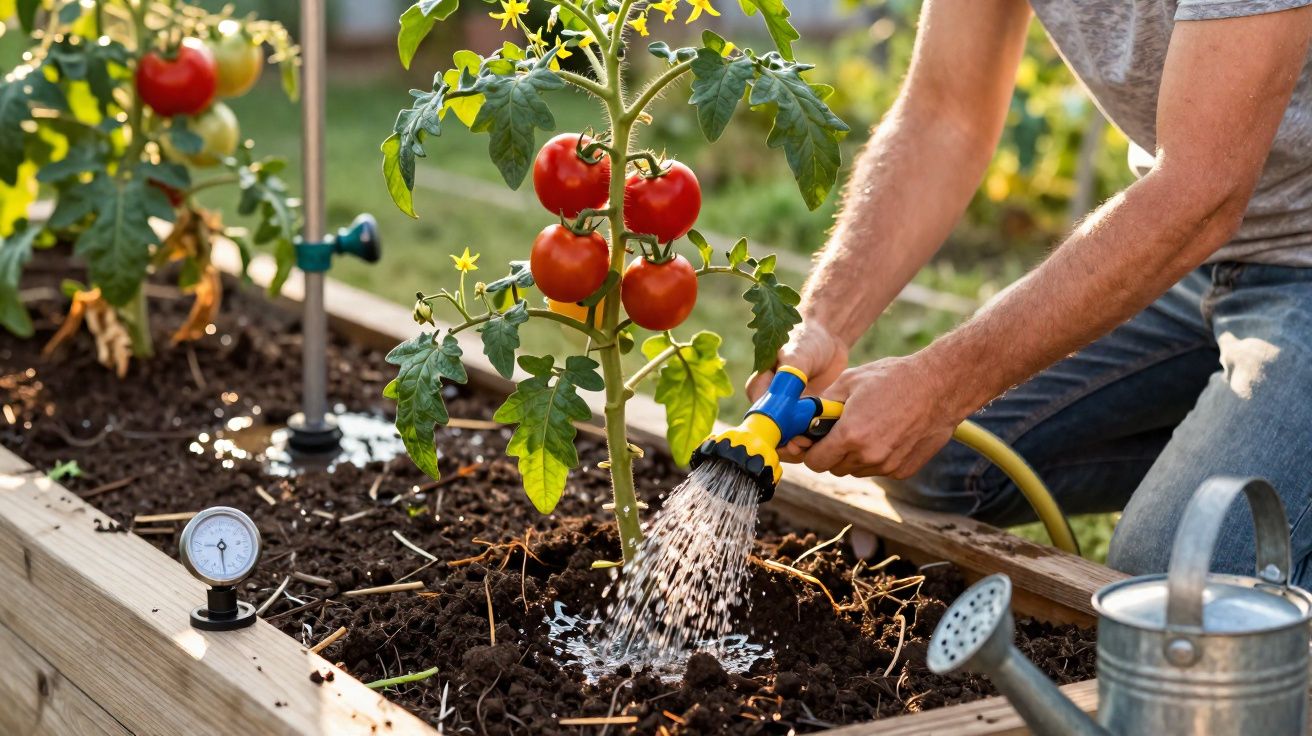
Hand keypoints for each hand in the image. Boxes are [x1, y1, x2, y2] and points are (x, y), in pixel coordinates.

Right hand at [747, 321, 848, 461]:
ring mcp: (791, 408)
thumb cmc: (806, 338)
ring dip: (803, 442)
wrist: (828, 335)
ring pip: (792, 434)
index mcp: (761, 387)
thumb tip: (782, 399)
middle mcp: (772, 401)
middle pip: (775, 430)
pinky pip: (809, 430)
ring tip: (815, 444)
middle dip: (787, 441)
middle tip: (802, 445)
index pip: (761, 414)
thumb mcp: (796, 354)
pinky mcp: (808, 412)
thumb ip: (788, 376)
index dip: (772, 429)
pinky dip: (816, 436)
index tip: (787, 437)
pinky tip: (827, 438)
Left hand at [798, 355, 966, 478]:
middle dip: (831, 452)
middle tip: (840, 431)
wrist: (940, 386)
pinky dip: (875, 457)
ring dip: (853, 456)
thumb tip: (803, 418)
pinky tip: (886, 434)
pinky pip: (877, 469)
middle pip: (833, 468)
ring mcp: (887, 466)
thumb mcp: (849, 381)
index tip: (813, 441)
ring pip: (855, 470)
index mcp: (851, 435)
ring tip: (866, 428)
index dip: (810, 451)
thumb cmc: (893, 378)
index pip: (815, 462)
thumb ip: (822, 404)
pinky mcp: (903, 470)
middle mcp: (868, 456)